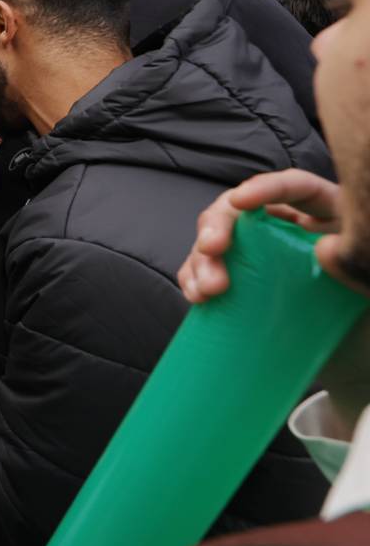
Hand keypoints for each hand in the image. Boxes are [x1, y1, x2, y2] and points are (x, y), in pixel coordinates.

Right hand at [177, 170, 369, 424]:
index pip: (294, 187)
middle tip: (212, 250)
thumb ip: (353, 261)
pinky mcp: (242, 285)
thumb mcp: (367, 278)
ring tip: (206, 291)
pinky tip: (196, 296)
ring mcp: (259, 257)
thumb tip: (323, 251)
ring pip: (215, 243)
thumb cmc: (366, 311)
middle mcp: (286, 229)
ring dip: (201, 261)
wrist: (358, 357)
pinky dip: (193, 280)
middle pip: (240, 212)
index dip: (265, 188)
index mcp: (326, 215)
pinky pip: (206, 271)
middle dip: (218, 227)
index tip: (242, 202)